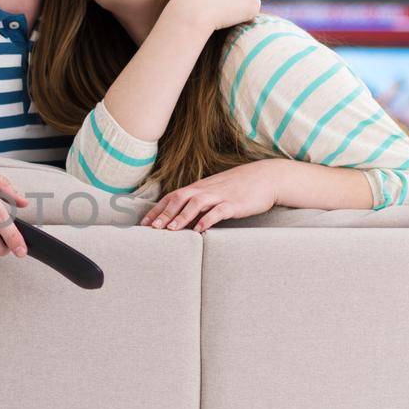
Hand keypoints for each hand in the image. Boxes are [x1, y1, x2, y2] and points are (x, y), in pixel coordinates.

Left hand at [140, 159, 278, 231]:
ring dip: (182, 216)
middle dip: (164, 214)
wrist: (265, 178)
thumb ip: (198, 203)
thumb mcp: (214, 192)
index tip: (143, 224)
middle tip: (151, 229)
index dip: (157, 210)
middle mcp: (205, 190)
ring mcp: (220, 196)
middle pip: (179, 199)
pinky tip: (200, 230)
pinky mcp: (234, 203)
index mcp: (198, 188)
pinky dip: (207, 220)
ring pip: (196, 204)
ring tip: (171, 230)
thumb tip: (181, 217)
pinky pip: (218, 211)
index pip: (172, 197)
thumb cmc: (237, 187)